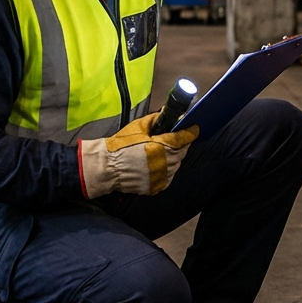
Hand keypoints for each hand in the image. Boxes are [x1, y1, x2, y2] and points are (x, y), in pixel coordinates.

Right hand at [78, 112, 198, 197]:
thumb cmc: (120, 145)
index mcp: (160, 147)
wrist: (106, 167)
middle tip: (178, 138)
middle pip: (182, 152)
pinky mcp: (156, 187)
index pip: (183, 138)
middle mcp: (164, 163)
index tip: (194, 128)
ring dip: (174, 157)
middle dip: (182, 144)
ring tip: (165, 151)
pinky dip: (167, 169)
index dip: (190, 132)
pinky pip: (168, 177)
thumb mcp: (138, 127)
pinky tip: (159, 164)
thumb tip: (168, 114)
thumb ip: (156, 120)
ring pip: (176, 165)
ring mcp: (161, 177)